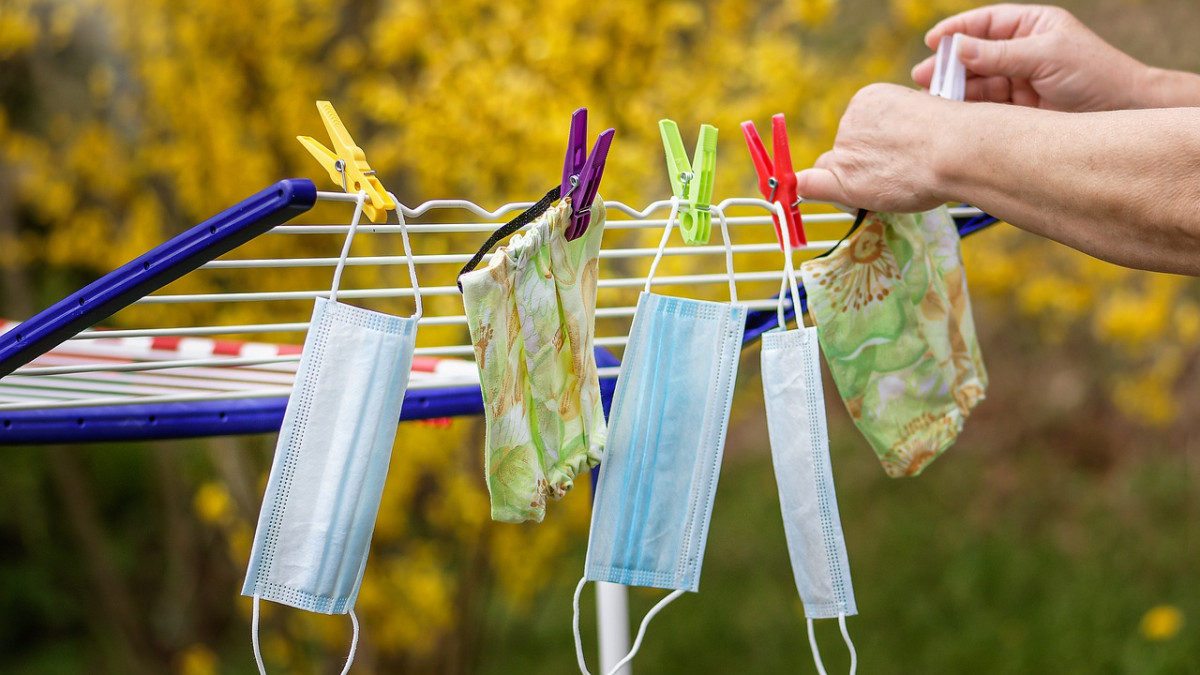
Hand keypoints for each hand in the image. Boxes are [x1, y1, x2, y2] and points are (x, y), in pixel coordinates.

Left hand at [795, 83, 955, 212]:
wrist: (956, 149)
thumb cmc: (955, 136)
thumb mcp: (924, 114)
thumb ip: (899, 129)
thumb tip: (896, 144)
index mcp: (870, 98)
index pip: (858, 129)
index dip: (872, 147)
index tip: (894, 156)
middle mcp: (851, 119)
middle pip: (845, 150)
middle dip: (861, 164)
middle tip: (898, 174)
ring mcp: (845, 147)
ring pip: (837, 169)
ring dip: (855, 181)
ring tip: (896, 182)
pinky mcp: (843, 174)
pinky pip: (811, 183)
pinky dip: (807, 188)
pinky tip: (801, 192)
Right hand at [911, 4, 1146, 111]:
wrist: (1123, 112)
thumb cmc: (1094, 74)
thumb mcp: (1045, 56)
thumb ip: (999, 54)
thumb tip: (957, 48)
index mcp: (1031, 26)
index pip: (986, 23)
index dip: (957, 30)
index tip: (932, 41)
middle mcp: (1021, 52)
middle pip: (974, 55)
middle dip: (947, 65)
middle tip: (922, 76)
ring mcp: (1018, 81)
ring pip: (976, 83)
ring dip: (953, 90)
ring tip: (931, 100)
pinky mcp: (1018, 110)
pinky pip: (985, 106)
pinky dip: (967, 110)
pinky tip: (951, 114)